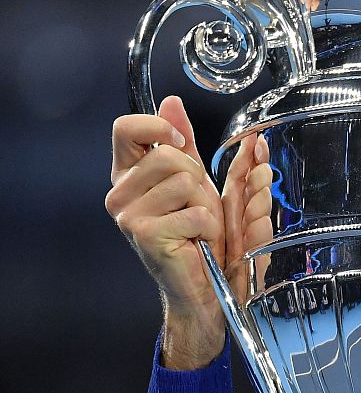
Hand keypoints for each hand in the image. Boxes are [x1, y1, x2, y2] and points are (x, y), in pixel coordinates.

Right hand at [105, 96, 268, 369]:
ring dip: (208, 206)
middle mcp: (119, 193)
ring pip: (186, 181)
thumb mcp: (195, 182)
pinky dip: (209, 228)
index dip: (158, 128)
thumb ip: (183, 142)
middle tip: (198, 209)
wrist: (206, 290)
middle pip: (169, 154)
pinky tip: (198, 244)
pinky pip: (195, 211)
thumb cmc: (201, 237)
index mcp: (128, 175)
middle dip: (199, 180)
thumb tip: (172, 102)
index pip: (125, 128)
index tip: (182, 145)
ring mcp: (128, 215)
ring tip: (199, 228)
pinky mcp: (145, 234)